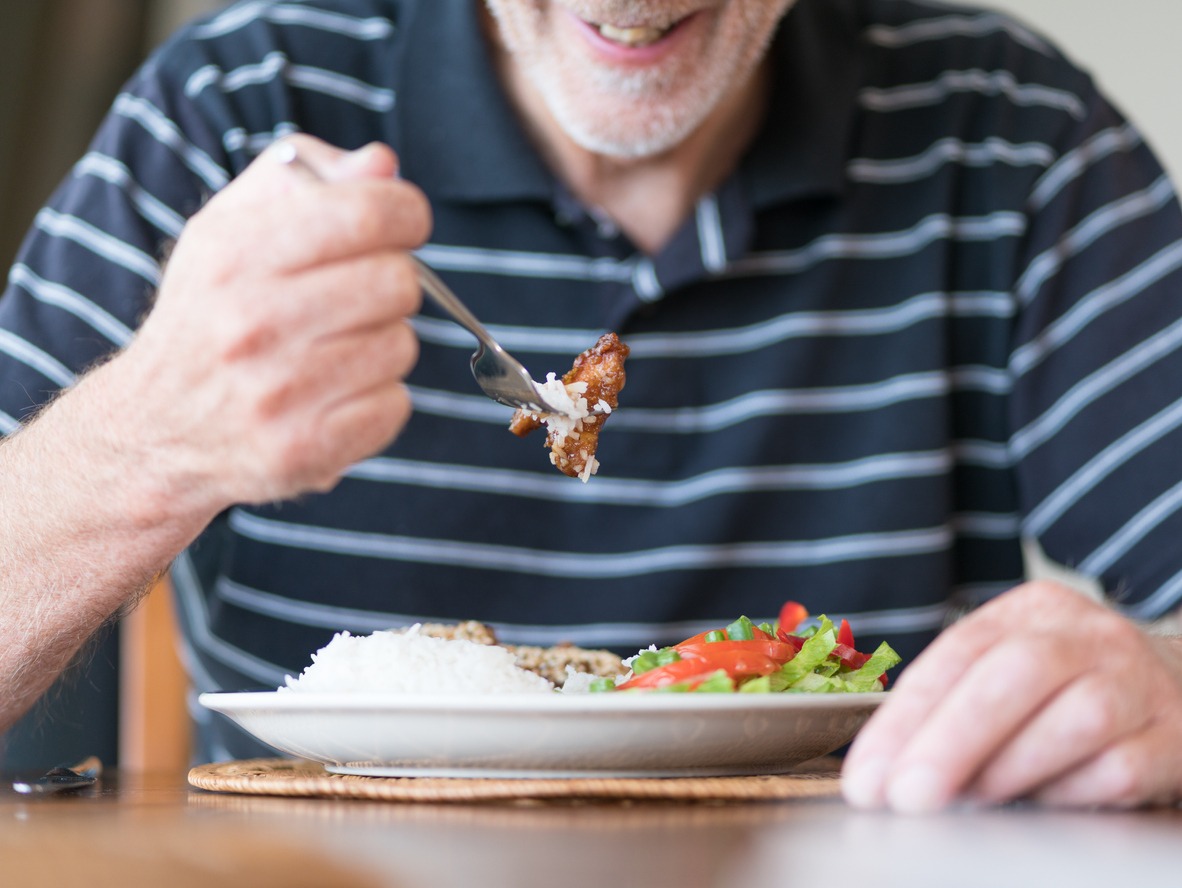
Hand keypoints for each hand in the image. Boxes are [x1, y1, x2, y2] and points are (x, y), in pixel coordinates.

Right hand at [116, 135, 429, 510]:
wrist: (153, 431)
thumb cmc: (209, 315)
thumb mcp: (230, 228)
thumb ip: (306, 180)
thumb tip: (382, 165)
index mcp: (235, 255)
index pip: (368, 212)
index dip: (405, 212)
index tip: (399, 224)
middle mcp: (253, 324)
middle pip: (398, 281)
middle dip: (392, 282)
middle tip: (359, 295)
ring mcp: (279, 395)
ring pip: (402, 346)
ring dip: (384, 344)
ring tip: (336, 349)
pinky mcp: (304, 452)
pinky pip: (396, 406)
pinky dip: (378, 400)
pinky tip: (335, 395)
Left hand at [842, 581, 1181, 810]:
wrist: (1181, 690)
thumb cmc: (1069, 688)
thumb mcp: (1012, 668)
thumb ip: (955, 704)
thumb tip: (891, 767)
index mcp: (1033, 610)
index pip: (958, 652)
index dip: (906, 716)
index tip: (868, 774)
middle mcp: (1089, 636)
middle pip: (1014, 673)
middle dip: (949, 740)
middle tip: (905, 795)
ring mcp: (1138, 684)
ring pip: (1073, 720)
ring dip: (1007, 769)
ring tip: (964, 801)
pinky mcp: (1173, 738)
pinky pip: (1117, 771)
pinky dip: (1067, 794)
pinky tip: (1036, 805)